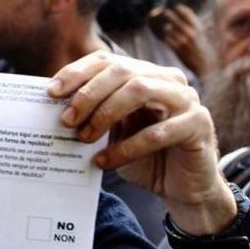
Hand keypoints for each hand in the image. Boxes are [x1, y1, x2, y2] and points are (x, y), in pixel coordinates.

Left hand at [50, 51, 235, 234]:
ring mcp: (186, 100)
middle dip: (89, 94)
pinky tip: (104, 162)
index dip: (78, 72)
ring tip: (84, 138)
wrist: (182, 187)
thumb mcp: (114, 132)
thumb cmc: (145, 156)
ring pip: (140, 91)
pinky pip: (157, 132)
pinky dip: (125, 148)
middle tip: (66, 120)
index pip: (108, 61)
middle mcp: (168, 80)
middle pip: (122, 72)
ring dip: (106, 114)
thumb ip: (94, 115)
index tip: (52, 92)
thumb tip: (54, 109)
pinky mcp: (198, 125)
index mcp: (146, 75)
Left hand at [151, 4, 209, 78]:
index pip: (189, 15)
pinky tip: (168, 37)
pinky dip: (167, 38)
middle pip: (177, 21)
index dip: (182, 9)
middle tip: (165, 12)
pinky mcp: (177, 50)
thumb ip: (196, 27)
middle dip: (170, 15)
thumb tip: (189, 18)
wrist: (205, 66)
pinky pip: (168, 41)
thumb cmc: (204, 50)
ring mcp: (183, 42)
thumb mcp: (204, 36)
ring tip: (167, 27)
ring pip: (170, 30)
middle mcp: (191, 34)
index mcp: (199, 29)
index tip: (177, 6)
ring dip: (168, 28)